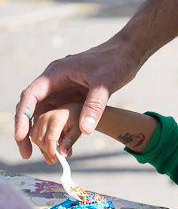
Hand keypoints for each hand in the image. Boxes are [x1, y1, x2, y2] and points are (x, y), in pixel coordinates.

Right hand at [15, 33, 142, 161]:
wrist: (126, 54)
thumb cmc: (115, 62)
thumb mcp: (106, 82)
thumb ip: (94, 105)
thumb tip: (84, 130)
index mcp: (55, 73)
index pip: (30, 96)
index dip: (22, 117)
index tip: (20, 136)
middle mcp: (54, 82)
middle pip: (31, 108)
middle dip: (26, 130)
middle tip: (26, 153)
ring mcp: (62, 89)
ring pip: (43, 114)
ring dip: (41, 133)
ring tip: (44, 154)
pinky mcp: (71, 96)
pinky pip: (58, 115)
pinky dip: (56, 130)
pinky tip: (60, 146)